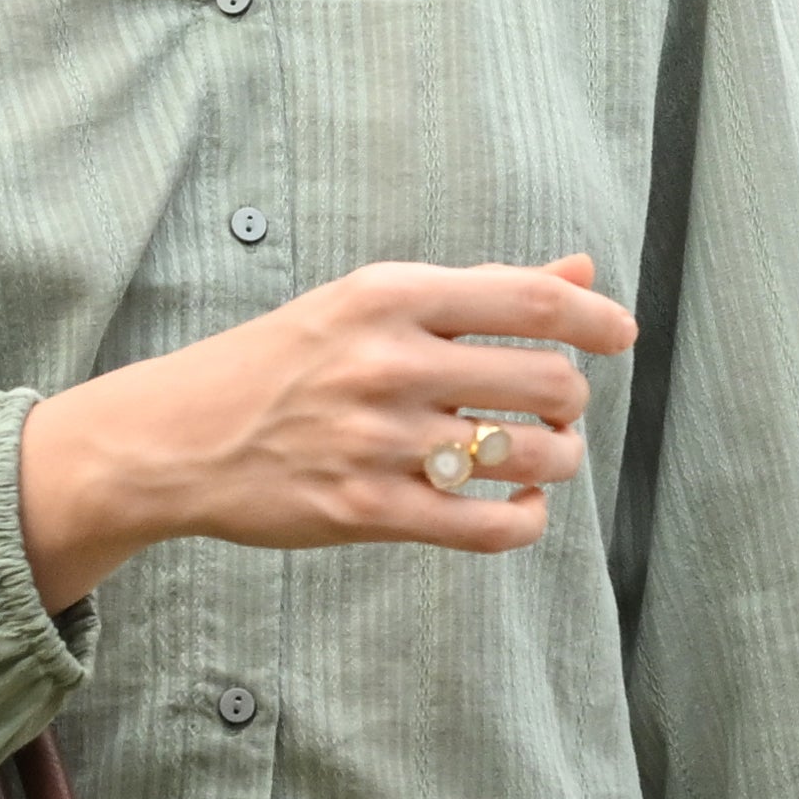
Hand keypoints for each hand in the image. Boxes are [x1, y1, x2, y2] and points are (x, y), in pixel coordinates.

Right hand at [18, 252, 637, 610]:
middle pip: (547, 382)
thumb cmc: (283, 363)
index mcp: (389, 295)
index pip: (529, 298)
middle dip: (570, 401)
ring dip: (556, 459)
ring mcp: (377, 440)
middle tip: (554, 409)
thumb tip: (582, 271)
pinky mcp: (366, 510)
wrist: (177, 437)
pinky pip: (489, 526)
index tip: (621, 335)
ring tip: (539, 456)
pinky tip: (518, 507)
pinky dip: (525, 520)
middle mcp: (387, 362)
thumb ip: (479, 290)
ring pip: (529, 456)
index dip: (596, 320)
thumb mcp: (368, 303)